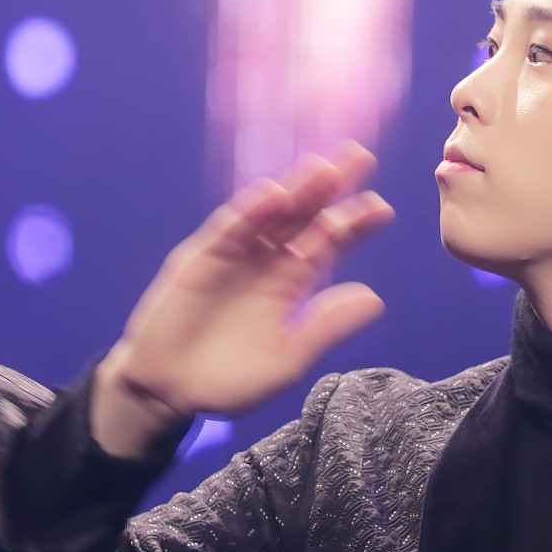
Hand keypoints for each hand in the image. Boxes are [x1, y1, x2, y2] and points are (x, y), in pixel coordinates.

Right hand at [91, 141, 394, 457]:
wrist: (169, 393)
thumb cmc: (230, 380)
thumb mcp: (287, 359)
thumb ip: (326, 328)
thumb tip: (377, 298)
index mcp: (292, 282)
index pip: (328, 243)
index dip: (354, 224)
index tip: (382, 209)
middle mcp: (267, 261)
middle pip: (305, 216)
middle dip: (331, 188)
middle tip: (361, 157)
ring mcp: (234, 256)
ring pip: (270, 215)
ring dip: (296, 190)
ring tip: (325, 169)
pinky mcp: (200, 259)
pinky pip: (229, 230)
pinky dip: (251, 211)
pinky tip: (276, 194)